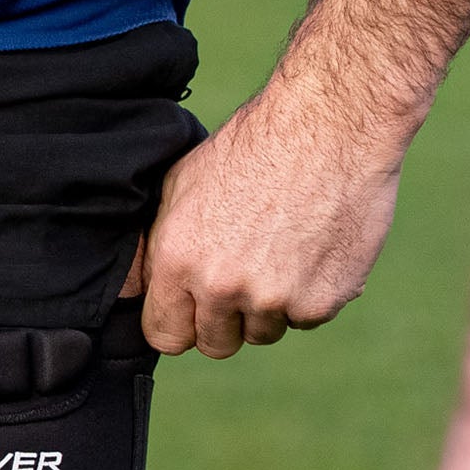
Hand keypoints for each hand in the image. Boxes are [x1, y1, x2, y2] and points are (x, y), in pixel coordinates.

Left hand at [142, 87, 403, 358]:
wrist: (328, 126)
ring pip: (265, 332)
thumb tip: (141, 288)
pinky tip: (313, 246)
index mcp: (178, 262)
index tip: (194, 309)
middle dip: (225, 319)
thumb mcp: (180, 188)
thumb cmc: (249, 149)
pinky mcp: (321, 300)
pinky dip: (312, 293)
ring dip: (270, 306)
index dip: (180, 323)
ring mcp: (273, 298)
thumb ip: (158, 247)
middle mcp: (221, 287)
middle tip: (244, 275)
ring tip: (281, 249)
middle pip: (216, 343)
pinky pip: (308, 318)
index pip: (165, 336)